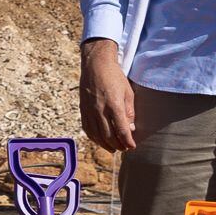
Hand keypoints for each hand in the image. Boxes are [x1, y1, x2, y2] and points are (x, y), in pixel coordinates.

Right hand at [79, 37, 135, 153]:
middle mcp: (100, 110)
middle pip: (108, 136)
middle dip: (117, 145)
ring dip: (105, 145)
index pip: (121, 130)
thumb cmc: (114, 77)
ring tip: (113, 148)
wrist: (95, 65)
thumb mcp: (128, 92)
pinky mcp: (82, 110)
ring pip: (96, 135)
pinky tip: (99, 140)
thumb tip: (130, 128)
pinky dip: (94, 138)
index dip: (127, 141)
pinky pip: (87, 128)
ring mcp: (89, 111)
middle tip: (124, 148)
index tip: (132, 146)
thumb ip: (129, 112)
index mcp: (114, 105)